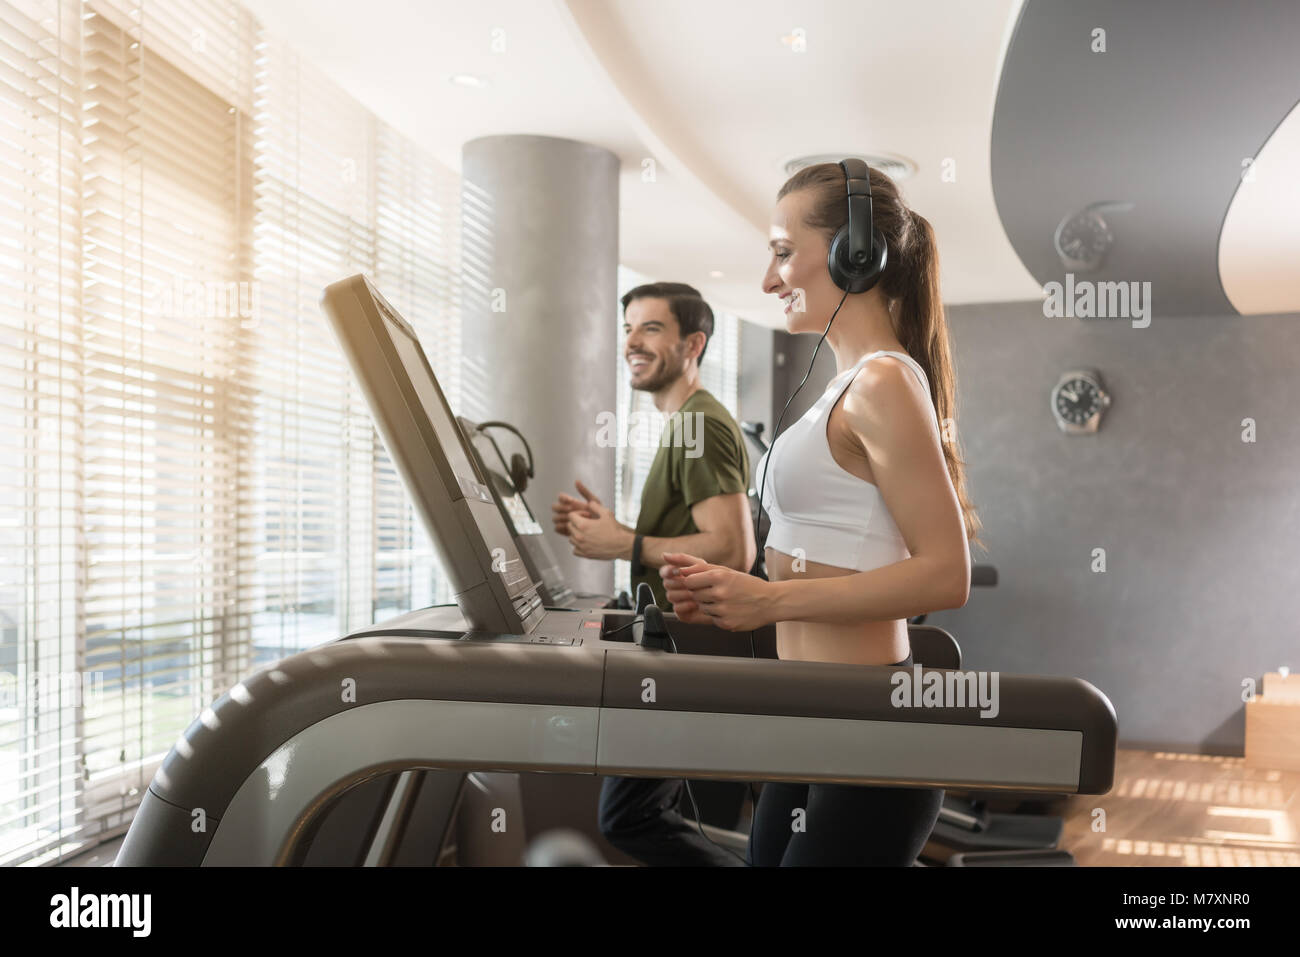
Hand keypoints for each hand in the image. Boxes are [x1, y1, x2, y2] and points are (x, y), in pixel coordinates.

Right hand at [552, 479, 601, 535]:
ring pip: (555, 518)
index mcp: (571, 502)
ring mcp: (563, 521)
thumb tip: (576, 481)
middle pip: (555, 507)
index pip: (561, 497)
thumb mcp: (594, 501)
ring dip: (563, 518)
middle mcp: (565, 511)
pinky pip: (557, 528)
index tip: (573, 501)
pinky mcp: (564, 530)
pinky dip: (562, 527)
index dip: (564, 498)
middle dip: (563, 508)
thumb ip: (585, 492)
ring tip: (574, 520)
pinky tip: (571, 527)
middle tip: (572, 511)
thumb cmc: (599, 514)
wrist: (602, 529)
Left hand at [568, 500, 632, 560]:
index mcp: (583, 525)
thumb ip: (595, 506)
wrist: (621, 545)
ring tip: (587, 533)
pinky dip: (578, 546)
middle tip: (587, 523)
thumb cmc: (614, 529)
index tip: (587, 516)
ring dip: (576, 534)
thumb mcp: (606, 513)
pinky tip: (586, 542)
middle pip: (569, 526)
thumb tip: (588, 503)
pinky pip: (574, 550)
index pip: (571, 516)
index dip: (578, 513)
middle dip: (576, 523)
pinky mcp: (585, 554)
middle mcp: (579, 536)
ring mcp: (581, 546)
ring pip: (570, 538)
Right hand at [658, 553, 713, 624]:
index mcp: (677, 575)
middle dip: (678, 583)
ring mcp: (679, 600)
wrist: (730, 597)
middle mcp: (676, 587)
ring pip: (670, 596)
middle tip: (690, 583)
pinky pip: (676, 609)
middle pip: (666, 584)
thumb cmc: (716, 579)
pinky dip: (685, 605)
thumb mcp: (701, 566)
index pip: (664, 572)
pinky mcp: (683, 613)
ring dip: (683, 594)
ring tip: (696, 593)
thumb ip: (682, 559)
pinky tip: (695, 603)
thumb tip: (664, 555)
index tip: (678, 571)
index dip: (668, 571)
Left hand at [659, 552, 773, 631]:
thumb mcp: (725, 571)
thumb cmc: (747, 585)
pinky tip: (730, 609)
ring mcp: (723, 610)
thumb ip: (698, 567)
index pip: (688, 580)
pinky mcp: (726, 624)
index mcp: (719, 577)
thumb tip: (675, 565)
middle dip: (702, 593)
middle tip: (718, 591)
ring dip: (709, 605)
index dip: (694, 582)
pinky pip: (711, 619)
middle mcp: (720, 593)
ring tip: (726, 601)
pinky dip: (718, 615)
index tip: (702, 582)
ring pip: (702, 608)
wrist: (770, 601)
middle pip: (694, 595)